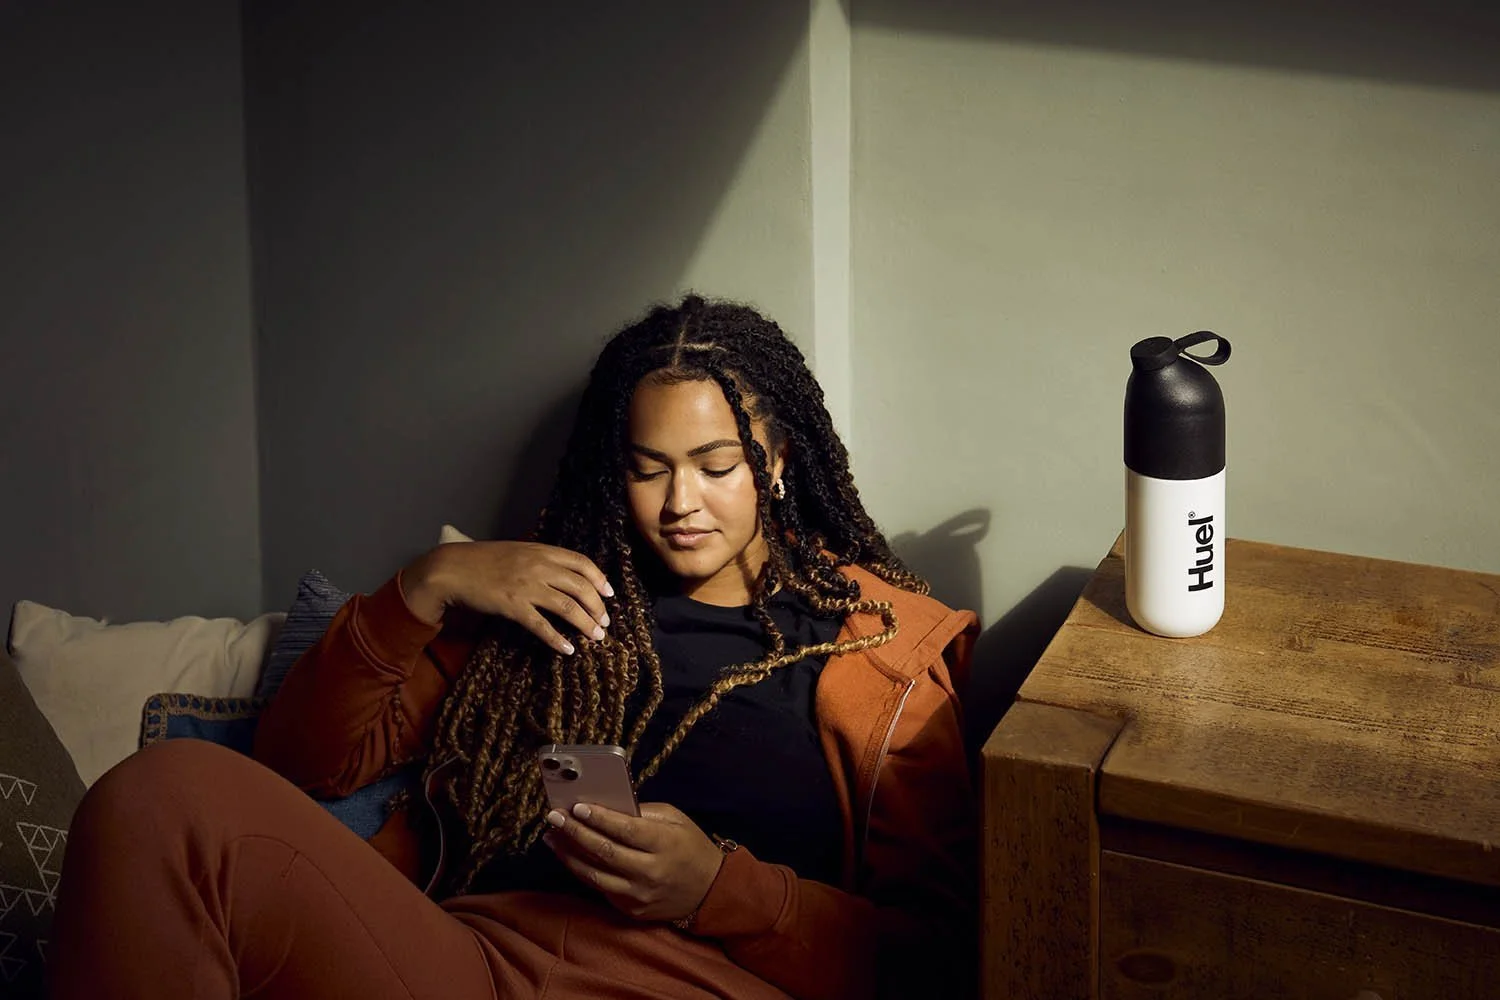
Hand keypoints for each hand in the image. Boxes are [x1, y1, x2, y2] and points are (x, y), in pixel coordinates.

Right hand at [403, 541, 613, 654]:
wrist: (452, 569)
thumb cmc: (484, 560)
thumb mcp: (518, 551)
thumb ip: (541, 559)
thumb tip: (564, 574)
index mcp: (542, 551)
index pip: (582, 563)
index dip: (599, 580)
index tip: (609, 594)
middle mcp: (539, 567)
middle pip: (581, 588)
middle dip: (597, 607)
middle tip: (604, 622)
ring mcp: (527, 587)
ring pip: (568, 607)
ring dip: (586, 624)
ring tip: (595, 637)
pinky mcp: (513, 607)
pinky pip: (542, 626)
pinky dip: (558, 639)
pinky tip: (567, 649)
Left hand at [542, 802, 725, 922]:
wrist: (708, 891)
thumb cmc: (691, 847)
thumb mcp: (676, 820)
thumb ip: (644, 812)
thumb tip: (608, 806)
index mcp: (664, 844)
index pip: (625, 830)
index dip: (599, 818)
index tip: (576, 806)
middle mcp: (649, 872)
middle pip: (604, 852)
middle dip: (574, 832)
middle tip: (554, 817)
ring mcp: (638, 895)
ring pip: (594, 874)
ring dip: (568, 854)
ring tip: (551, 837)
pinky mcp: (630, 909)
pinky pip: (600, 888)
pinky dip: (581, 870)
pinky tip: (569, 855)